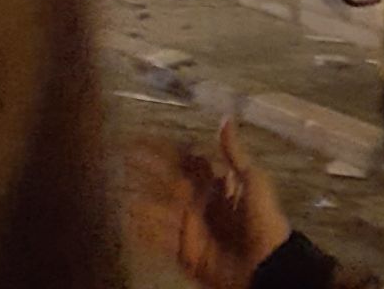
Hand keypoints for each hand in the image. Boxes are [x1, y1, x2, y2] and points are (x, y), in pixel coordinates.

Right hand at [125, 120, 290, 288]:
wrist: (267, 265)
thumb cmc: (263, 218)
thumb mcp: (253, 180)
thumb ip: (234, 152)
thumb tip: (225, 118)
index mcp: (215, 184)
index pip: (185, 162)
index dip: (165, 150)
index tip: (142, 137)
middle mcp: (199, 203)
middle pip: (167, 182)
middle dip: (146, 169)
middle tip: (122, 156)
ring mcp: (190, 228)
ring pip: (159, 208)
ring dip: (139, 197)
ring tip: (116, 186)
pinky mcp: (185, 253)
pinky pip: (160, 239)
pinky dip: (143, 230)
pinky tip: (126, 220)